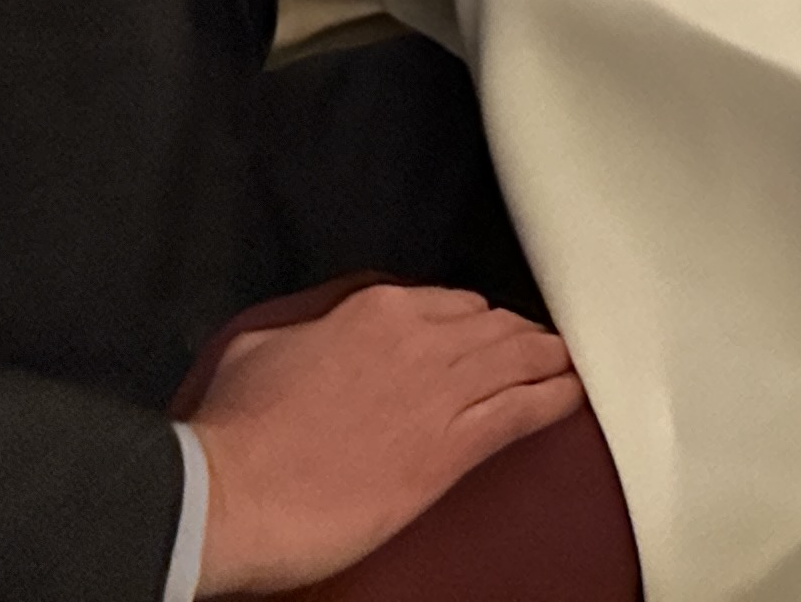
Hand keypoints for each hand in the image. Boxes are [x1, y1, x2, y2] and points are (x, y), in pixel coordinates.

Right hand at [192, 283, 582, 594]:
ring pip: (518, 361)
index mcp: (375, 311)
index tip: (477, 336)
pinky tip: (570, 398)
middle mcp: (420, 340)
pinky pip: (524, 411)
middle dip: (516, 338)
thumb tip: (320, 340)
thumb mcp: (264, 349)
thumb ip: (312, 333)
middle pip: (493, 327)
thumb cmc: (232, 433)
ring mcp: (442, 392)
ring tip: (563, 367)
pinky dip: (553, 401)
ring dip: (545, 362)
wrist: (229, 495)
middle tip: (533, 350)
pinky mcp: (451, 448)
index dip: (470, 323)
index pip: (450, 304)